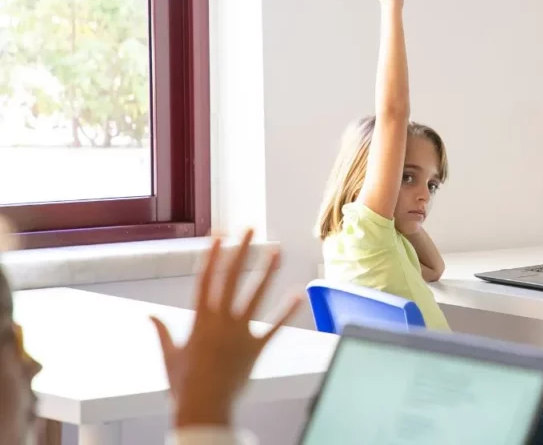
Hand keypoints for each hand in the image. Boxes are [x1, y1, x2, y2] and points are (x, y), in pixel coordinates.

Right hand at [150, 230, 300, 428]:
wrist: (203, 408)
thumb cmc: (183, 385)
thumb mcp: (170, 356)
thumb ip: (162, 333)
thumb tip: (150, 317)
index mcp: (199, 320)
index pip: (206, 278)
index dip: (213, 254)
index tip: (219, 234)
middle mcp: (220, 321)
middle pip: (232, 278)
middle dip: (241, 251)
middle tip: (250, 229)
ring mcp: (239, 333)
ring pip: (255, 295)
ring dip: (267, 271)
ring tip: (277, 250)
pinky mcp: (255, 348)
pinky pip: (274, 327)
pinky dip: (286, 312)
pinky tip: (298, 295)